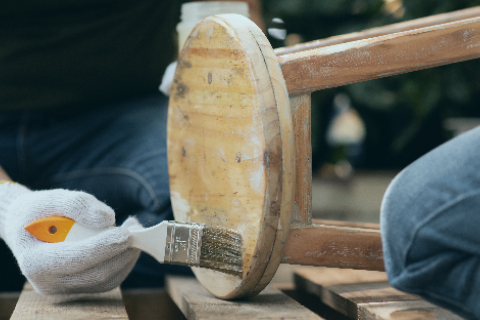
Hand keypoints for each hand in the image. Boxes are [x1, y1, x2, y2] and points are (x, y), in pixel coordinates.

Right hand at [0, 182, 140, 293]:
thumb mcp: (50, 199)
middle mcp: (48, 282)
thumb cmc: (37, 212)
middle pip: (96, 274)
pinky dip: (122, 262)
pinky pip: (107, 281)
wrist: (25, 228)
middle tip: (138, 230)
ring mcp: (64, 288)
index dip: (103, 248)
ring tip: (135, 232)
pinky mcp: (78, 287)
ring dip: (127, 257)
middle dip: (121, 252)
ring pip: (106, 281)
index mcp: (35, 261)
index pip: (74, 259)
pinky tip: (127, 243)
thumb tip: (108, 219)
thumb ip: (77, 204)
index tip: (126, 234)